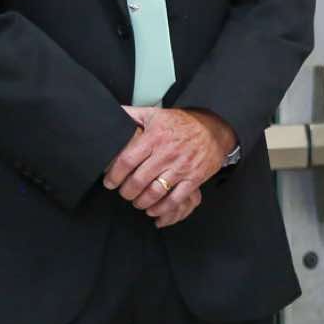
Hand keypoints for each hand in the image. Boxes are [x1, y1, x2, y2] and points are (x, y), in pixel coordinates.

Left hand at [104, 107, 236, 227]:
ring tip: (137, 202)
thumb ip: (132, 114)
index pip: (127, 161)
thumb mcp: (155, 113)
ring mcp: (181, 167)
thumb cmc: (181, 123)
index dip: (114, 176)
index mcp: (154, 137)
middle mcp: (167, 153)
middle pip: (138, 181)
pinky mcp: (194, 178)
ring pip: (154, 193)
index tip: (110, 182)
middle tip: (124, 193)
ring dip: (141, 202)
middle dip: (126, 192)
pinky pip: (175, 199)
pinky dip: (162, 208)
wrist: (213, 129)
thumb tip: (111, 114)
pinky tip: (154, 209)